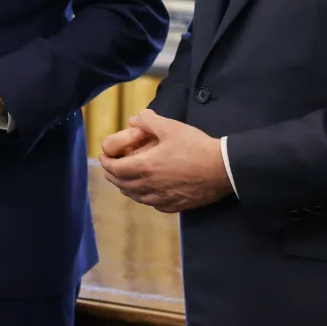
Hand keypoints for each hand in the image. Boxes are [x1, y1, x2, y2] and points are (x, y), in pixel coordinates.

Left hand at [98, 109, 231, 212]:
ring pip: (136, 197)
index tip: (103, 157)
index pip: (115, 169)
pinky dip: (144, 198)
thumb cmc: (196, 146)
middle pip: (122, 185)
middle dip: (112, 175)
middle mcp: (150, 186)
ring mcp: (163, 198)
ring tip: (125, 180)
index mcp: (146, 167)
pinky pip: (153, 205)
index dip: (106, 163)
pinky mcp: (176, 206)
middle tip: (110, 167)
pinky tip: (147, 193)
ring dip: (126, 188)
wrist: (223, 169)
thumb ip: (148, 121)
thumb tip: (134, 119)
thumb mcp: (171, 127)